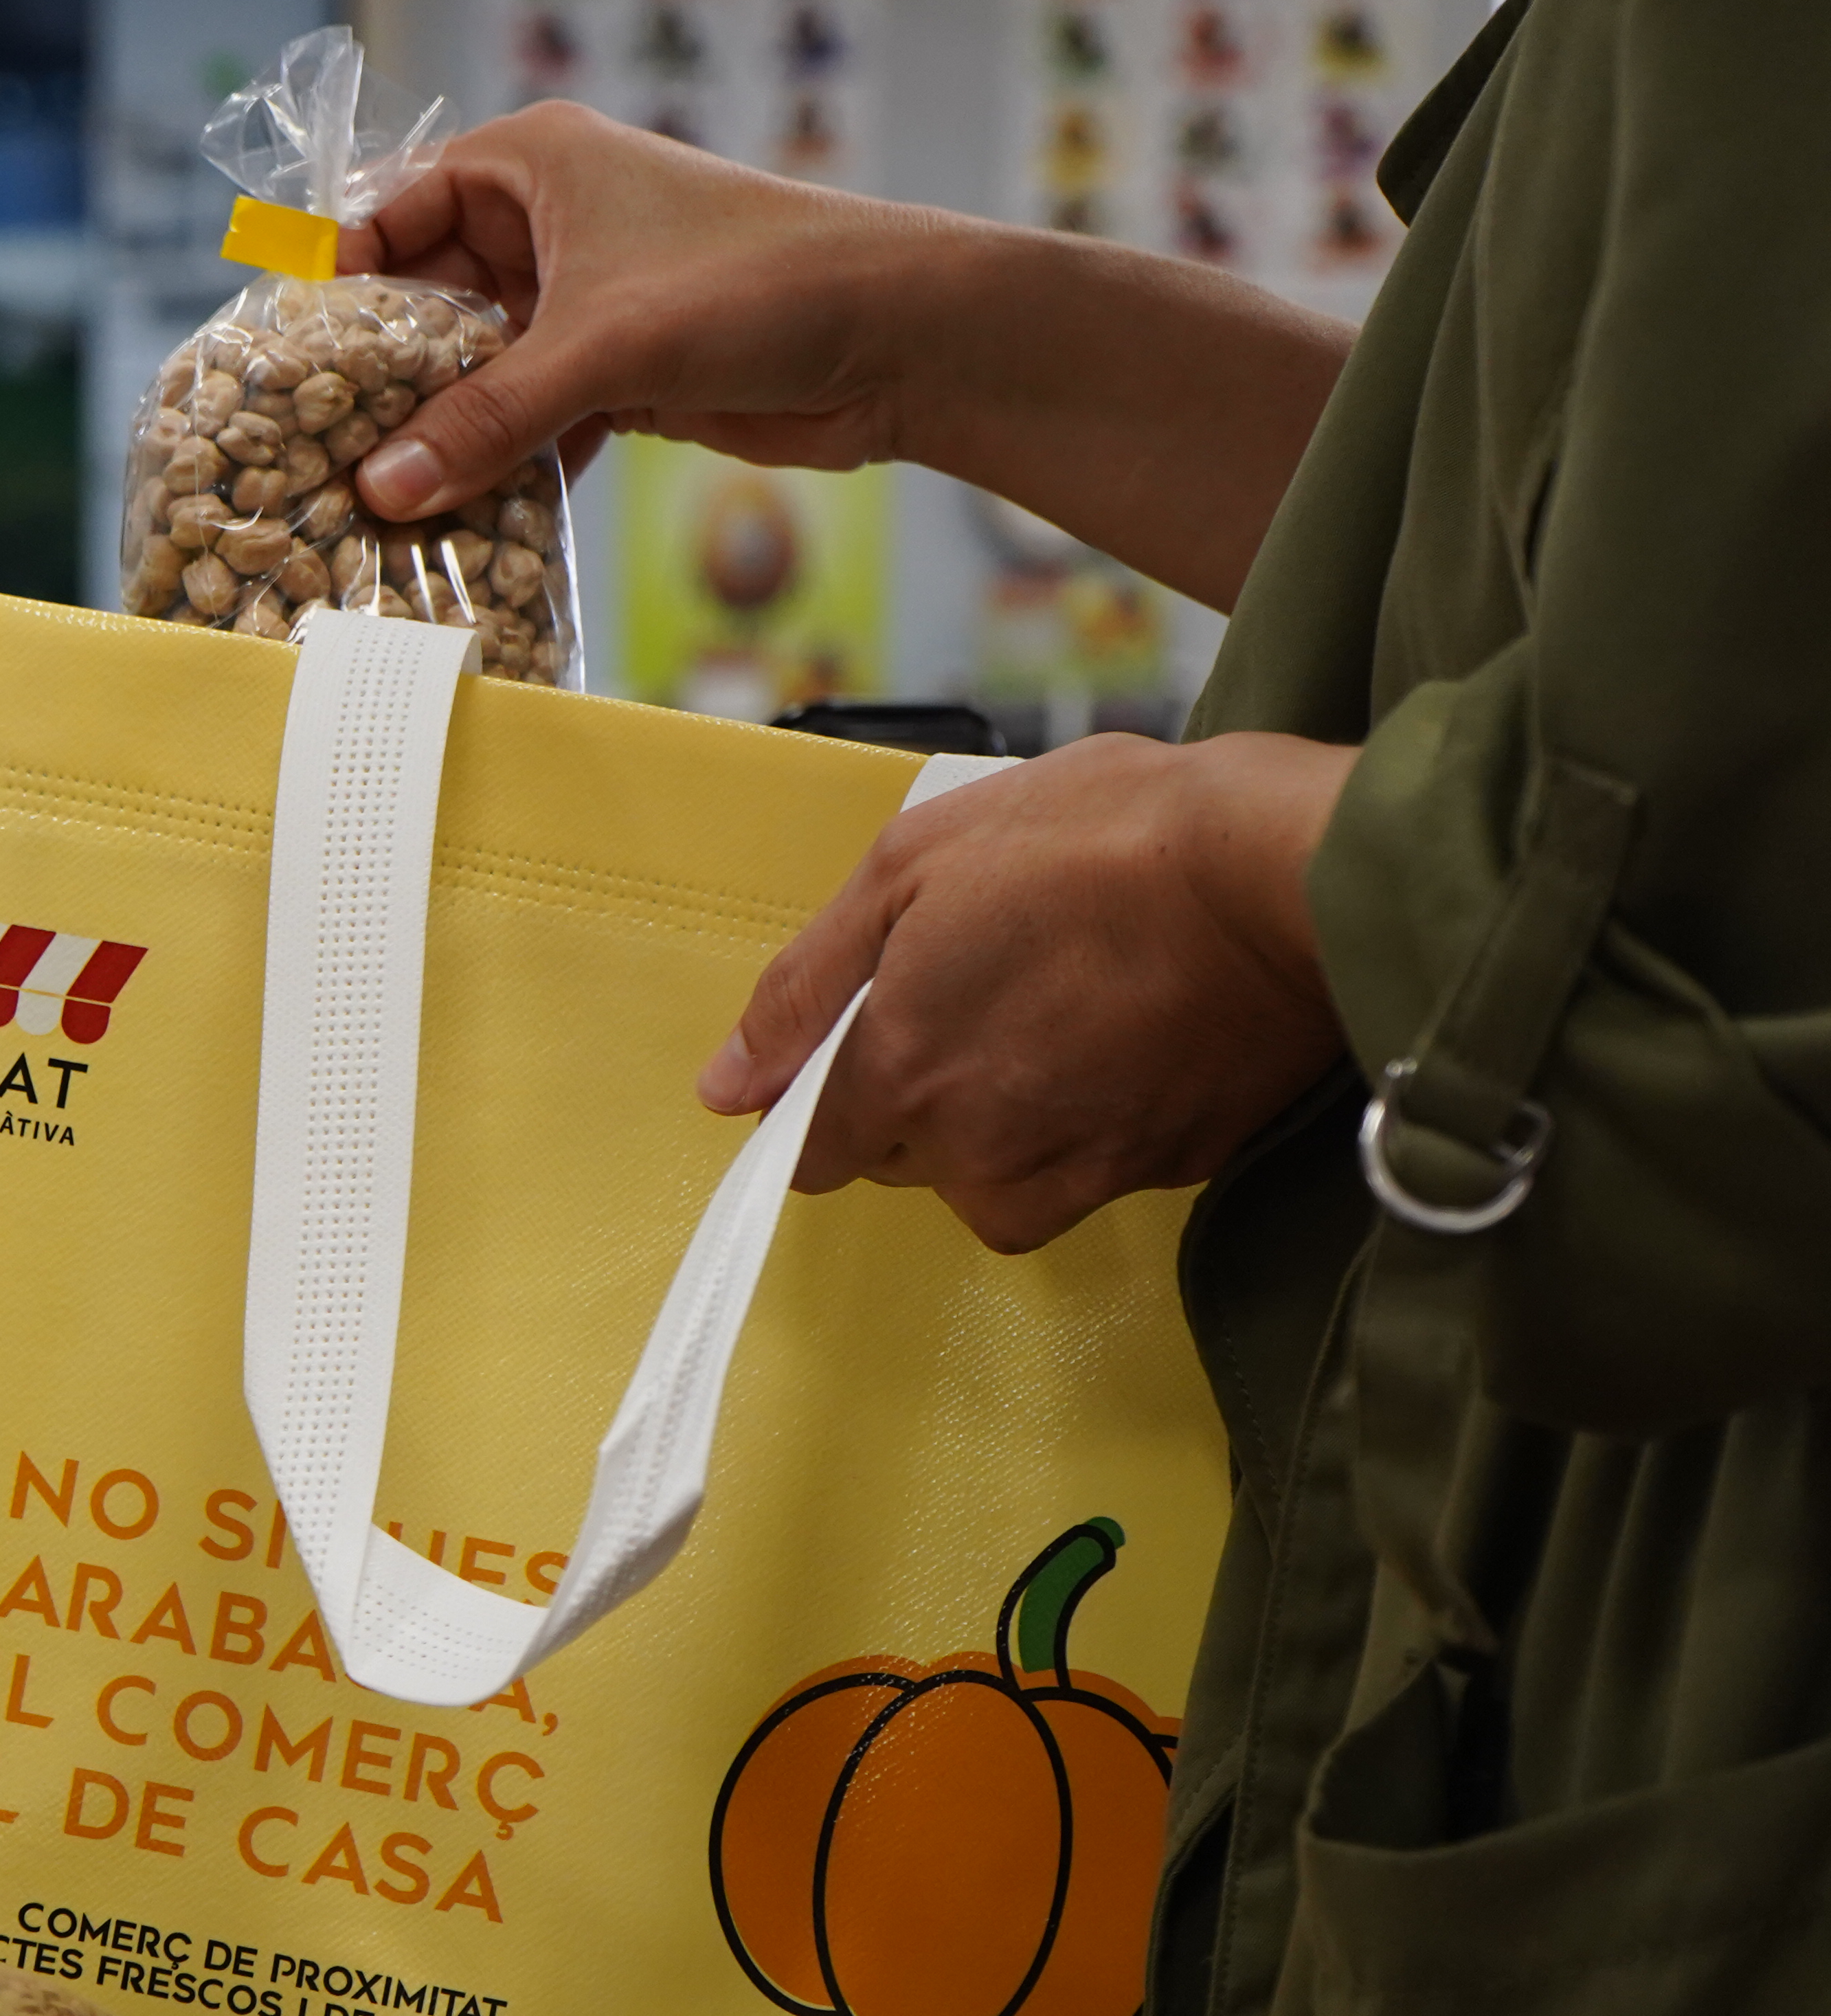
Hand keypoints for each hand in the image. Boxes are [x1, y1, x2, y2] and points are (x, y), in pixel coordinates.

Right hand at [337, 104, 939, 517]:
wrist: (897, 339)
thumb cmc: (760, 285)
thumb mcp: (602, 349)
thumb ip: (485, 422)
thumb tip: (381, 491)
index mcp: (531, 166)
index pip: (392, 212)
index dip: (338, 284)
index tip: (287, 363)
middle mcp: (547, 227)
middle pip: (423, 303)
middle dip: (381, 380)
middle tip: (312, 453)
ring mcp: (579, 304)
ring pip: (473, 372)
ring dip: (437, 438)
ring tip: (370, 505)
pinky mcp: (612, 375)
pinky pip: (523, 422)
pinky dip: (497, 468)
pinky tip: (457, 523)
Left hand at [695, 734, 1358, 1252]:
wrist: (1291, 872)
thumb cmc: (1098, 840)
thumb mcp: (911, 868)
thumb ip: (804, 991)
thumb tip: (724, 1089)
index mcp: (900, 1077)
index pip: (810, 1150)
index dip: (826, 1090)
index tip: (878, 1028)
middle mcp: (977, 1154)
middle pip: (905, 1157)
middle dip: (922, 1087)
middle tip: (996, 977)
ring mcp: (1076, 1173)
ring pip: (996, 1175)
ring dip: (1008, 1110)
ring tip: (1068, 1000)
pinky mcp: (1163, 1174)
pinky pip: (1087, 1168)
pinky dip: (1091, 1117)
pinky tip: (1127, 1029)